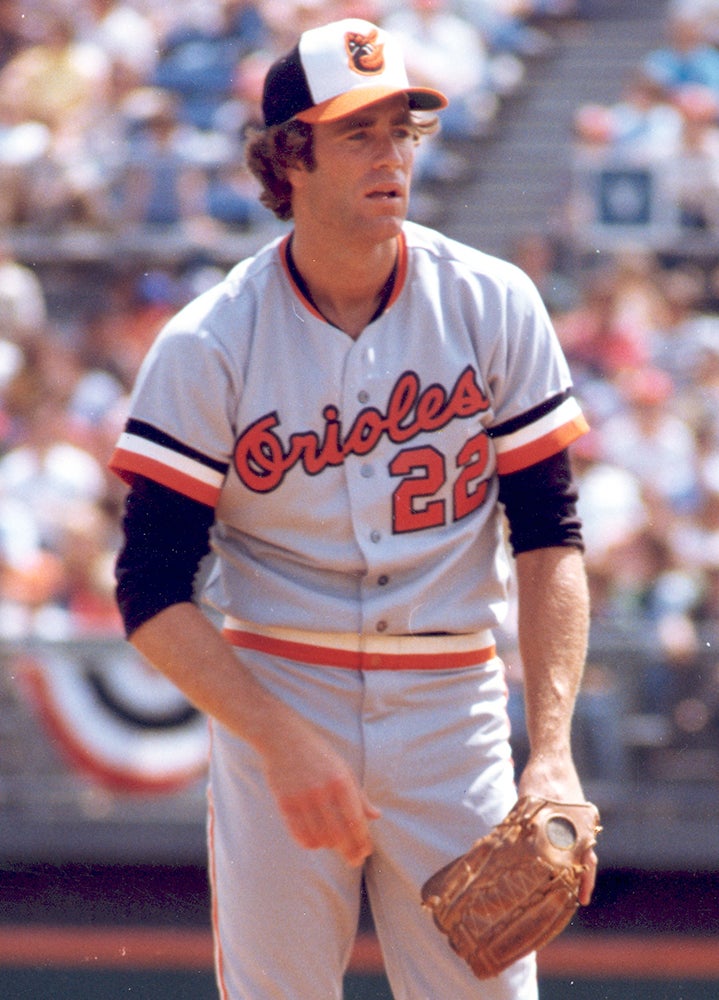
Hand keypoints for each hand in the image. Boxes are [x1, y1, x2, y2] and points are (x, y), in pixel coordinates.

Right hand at [262, 720, 380, 867]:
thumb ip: (359, 795)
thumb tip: (376, 816)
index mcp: (341, 781)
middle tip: (354, 860)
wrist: (283, 738)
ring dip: (330, 846)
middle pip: (339, 834)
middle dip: (350, 851)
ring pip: (320, 837)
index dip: (362, 841)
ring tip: (335, 846)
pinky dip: (310, 843)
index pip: (356, 821)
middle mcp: (322, 791)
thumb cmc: (318, 754)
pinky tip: (316, 842)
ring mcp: (302, 798)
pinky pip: (299, 834)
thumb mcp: (343, 769)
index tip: (366, 852)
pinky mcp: (285, 803)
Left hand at [517, 752, 598, 905]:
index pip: (586, 862)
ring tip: (566, 887)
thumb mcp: (531, 806)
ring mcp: (581, 819)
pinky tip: (559, 859)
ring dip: (576, 865)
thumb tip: (514, 853)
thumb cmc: (540, 780)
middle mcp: (584, 825)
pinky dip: (570, 849)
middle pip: (587, 859)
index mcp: (579, 826)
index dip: (583, 882)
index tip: (582, 900)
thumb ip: (530, 829)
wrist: (551, 756)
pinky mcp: (575, 813)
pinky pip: (576, 836)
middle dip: (581, 880)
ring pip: (582, 849)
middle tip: (575, 901)